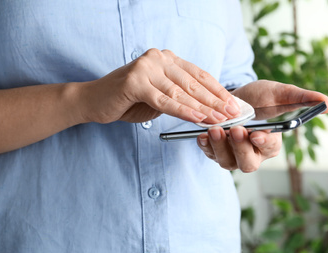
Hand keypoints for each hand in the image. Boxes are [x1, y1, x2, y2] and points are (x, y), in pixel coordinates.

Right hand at [77, 48, 240, 123]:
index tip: (233, 104)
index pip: (198, 75)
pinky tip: (198, 118)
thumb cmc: (128, 100)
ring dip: (203, 107)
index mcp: (166, 59)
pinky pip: (164, 100)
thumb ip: (179, 96)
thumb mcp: (159, 96)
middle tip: (233, 113)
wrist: (94, 100)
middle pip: (193, 83)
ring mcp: (145, 68)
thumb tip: (209, 108)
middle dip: (215, 100)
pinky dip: (183, 110)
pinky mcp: (135, 82)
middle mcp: (158, 58)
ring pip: (181, 92)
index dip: (218, 90)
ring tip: (220, 119)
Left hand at [197, 80, 327, 171]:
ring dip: (219, 148)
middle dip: (240, 148)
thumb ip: (300, 98)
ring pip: (227, 162)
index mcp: (270, 143)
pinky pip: (209, 154)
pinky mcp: (214, 152)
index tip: (258, 134)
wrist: (232, 98)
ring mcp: (232, 155)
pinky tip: (200, 135)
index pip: (270, 149)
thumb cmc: (259, 98)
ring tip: (214, 130)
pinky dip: (204, 146)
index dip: (265, 144)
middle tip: (234, 130)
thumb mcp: (278, 93)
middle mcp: (252, 154)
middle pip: (248, 163)